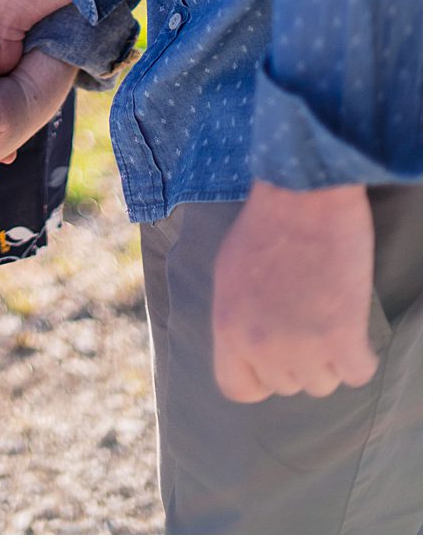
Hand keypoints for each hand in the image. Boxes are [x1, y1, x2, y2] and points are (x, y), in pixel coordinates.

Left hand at [212, 182, 379, 401]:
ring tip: (326, 318)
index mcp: (227, 328)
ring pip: (323, 384)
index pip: (237, 388)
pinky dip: (360, 356)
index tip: (272, 360)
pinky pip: (357, 374)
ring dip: (329, 359)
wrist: (303, 199)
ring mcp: (302, 345)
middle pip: (286, 386)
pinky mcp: (343, 337)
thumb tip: (253, 346)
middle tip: (305, 323)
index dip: (258, 379)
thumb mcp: (230, 276)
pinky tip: (352, 327)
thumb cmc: (266, 228)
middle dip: (297, 360)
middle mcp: (261, 345)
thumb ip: (239, 318)